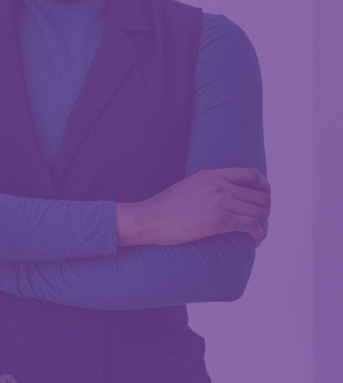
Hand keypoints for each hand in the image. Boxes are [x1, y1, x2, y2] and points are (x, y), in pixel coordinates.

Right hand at [117, 167, 270, 246]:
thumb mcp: (187, 187)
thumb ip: (207, 187)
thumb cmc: (163, 208)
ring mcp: (220, 201)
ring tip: (258, 235)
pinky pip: (252, 226)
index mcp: (212, 175)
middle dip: (266, 212)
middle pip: (260, 196)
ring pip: (259, 212)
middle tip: (260, 224)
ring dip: (264, 225)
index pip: (251, 174)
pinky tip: (254, 241)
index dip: (264, 187)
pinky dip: (259, 234)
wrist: (148, 219)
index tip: (264, 199)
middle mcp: (219, 185)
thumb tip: (221, 197)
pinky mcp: (220, 220)